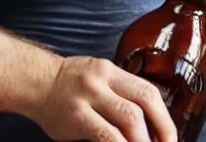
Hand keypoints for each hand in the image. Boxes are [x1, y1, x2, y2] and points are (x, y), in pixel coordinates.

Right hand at [32, 56, 177, 141]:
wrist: (35, 82)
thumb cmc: (69, 84)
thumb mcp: (98, 77)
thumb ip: (120, 93)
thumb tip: (148, 123)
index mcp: (112, 71)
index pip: (148, 91)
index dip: (164, 116)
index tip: (170, 137)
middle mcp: (103, 80)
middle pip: (144, 101)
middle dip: (162, 128)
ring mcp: (89, 96)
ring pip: (129, 118)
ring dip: (143, 141)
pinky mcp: (76, 116)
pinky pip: (105, 135)